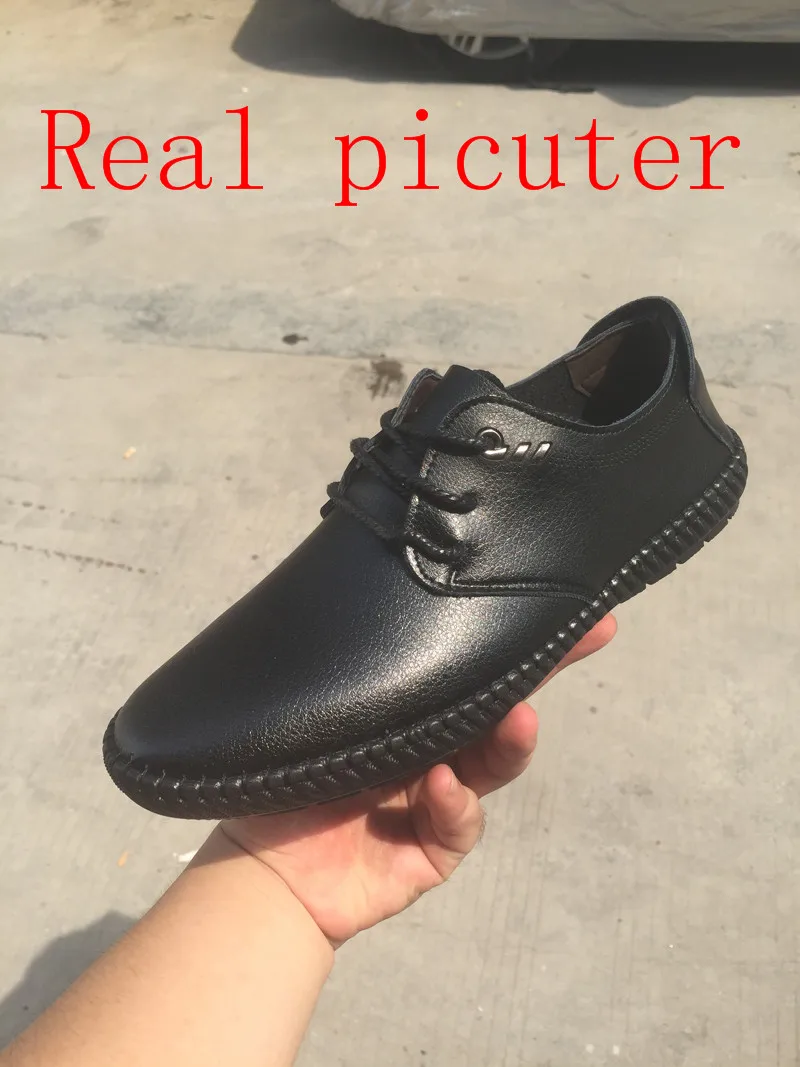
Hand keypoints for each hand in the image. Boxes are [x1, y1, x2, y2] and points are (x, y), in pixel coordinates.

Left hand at [220, 616, 615, 945]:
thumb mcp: (316, 710)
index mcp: (408, 704)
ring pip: (494, 760)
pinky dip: (453, 802)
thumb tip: (369, 594)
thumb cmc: (278, 775)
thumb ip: (352, 670)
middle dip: (543, 668)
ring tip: (518, 717)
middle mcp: (434, 743)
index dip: (515, 634)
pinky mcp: (438, 846)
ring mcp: (441, 795)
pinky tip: (438, 785)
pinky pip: (458, 821)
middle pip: (498, 702)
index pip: (467, 662)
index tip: (567, 602)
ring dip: (510, 738)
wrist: (256, 864)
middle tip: (581, 638)